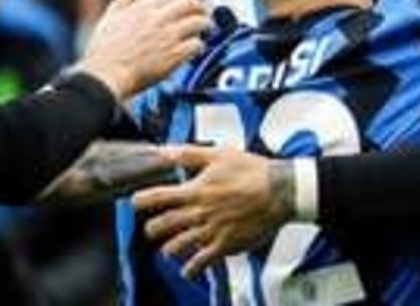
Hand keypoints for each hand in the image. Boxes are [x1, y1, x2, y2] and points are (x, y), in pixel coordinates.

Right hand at [78, 0, 208, 99]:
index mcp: (143, 9)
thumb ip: (122, 2)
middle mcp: (159, 19)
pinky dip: (199, 46)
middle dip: (201, 8)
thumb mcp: (109, 20)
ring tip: (206, 30)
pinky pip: (197, 44)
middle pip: (191, 4)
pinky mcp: (175, 54)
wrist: (105, 75)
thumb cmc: (104, 52)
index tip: (188, 2)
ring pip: (199, 22)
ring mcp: (169, 36)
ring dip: (205, 26)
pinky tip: (196, 50)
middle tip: (204, 14)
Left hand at [133, 147, 292, 278]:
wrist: (282, 191)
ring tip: (174, 244)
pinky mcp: (224, 245)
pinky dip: (189, 269)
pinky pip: (198, 264)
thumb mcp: (220, 154)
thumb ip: (189, 154)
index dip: (140, 200)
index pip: (154, 198)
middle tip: (157, 226)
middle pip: (158, 227)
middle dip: (152, 227)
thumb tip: (163, 150)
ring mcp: (209, 231)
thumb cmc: (253, 171)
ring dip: (169, 247)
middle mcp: (198, 213)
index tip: (138, 202)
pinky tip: (189, 268)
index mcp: (195, 191)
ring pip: (173, 247)